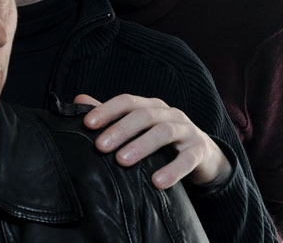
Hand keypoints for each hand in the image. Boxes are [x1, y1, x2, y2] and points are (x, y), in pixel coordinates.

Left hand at [73, 93, 231, 189]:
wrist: (204, 155)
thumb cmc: (164, 142)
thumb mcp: (140, 128)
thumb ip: (112, 116)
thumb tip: (79, 100)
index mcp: (152, 107)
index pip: (128, 101)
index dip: (107, 110)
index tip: (88, 124)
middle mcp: (169, 114)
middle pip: (144, 115)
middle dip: (121, 129)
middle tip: (101, 146)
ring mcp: (187, 130)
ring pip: (164, 132)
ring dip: (142, 145)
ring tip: (123, 161)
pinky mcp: (199, 151)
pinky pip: (187, 159)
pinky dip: (173, 170)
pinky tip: (157, 182)